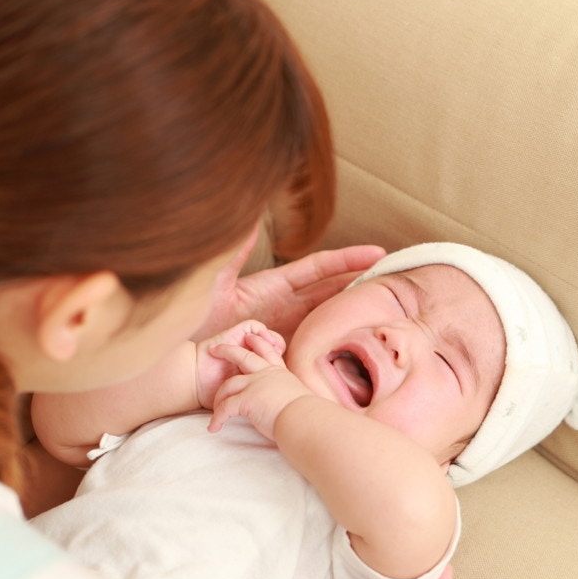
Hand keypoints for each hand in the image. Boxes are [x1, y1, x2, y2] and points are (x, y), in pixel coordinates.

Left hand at [194, 244, 386, 341]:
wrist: (180, 355)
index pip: (321, 268)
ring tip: (389, 315)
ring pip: (330, 323)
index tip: (378, 253)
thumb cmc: (192, 318)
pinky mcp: (283, 359)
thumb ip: (232, 251)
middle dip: (364, 286)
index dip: (349, 259)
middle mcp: (286, 310)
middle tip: (397, 281)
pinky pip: (316, 354)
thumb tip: (246, 219)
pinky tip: (358, 355)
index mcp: (274, 286)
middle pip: (334, 294)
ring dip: (356, 319)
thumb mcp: (214, 280)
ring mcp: (287, 335)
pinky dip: (337, 352)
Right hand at [195, 321, 285, 409]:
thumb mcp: (243, 402)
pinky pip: (253, 327)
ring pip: (265, 336)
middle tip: (283, 362)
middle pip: (272, 350)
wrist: (196, 382)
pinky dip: (261, 332)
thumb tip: (274, 413)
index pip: (273, 366)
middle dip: (280, 354)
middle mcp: (249, 356)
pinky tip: (265, 341)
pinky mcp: (235, 333)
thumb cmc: (216, 396)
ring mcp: (242, 344)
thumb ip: (256, 402)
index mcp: (253, 372)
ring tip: (277, 349)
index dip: (282, 369)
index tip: (286, 377)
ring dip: (272, 341)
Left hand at [206, 333, 311, 438]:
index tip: (250, 337)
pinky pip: (225, 408)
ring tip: (214, 409)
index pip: (267, 352)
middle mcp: (266, 374)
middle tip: (214, 348)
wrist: (306, 420)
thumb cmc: (308, 415)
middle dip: (227, 350)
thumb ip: (291, 396)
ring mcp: (255, 384)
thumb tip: (295, 407)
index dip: (258, 343)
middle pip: (243, 356)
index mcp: (280, 373)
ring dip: (218, 398)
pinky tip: (214, 427)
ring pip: (228, 385)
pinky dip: (218, 418)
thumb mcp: (300, 397)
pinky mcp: (247, 399)